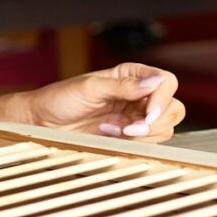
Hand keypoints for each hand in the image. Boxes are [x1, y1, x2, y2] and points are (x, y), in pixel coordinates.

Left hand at [19, 63, 184, 141]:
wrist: (43, 122)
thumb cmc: (60, 99)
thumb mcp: (89, 88)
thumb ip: (122, 86)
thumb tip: (154, 82)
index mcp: (130, 75)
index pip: (166, 82)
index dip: (162, 98)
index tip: (147, 112)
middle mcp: (137, 94)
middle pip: (173, 107)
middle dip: (157, 121)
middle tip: (130, 128)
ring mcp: (135, 115)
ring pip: (165, 127)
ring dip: (144, 133)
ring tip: (113, 129)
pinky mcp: (129, 133)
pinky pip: (149, 141)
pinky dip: (134, 141)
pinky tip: (110, 134)